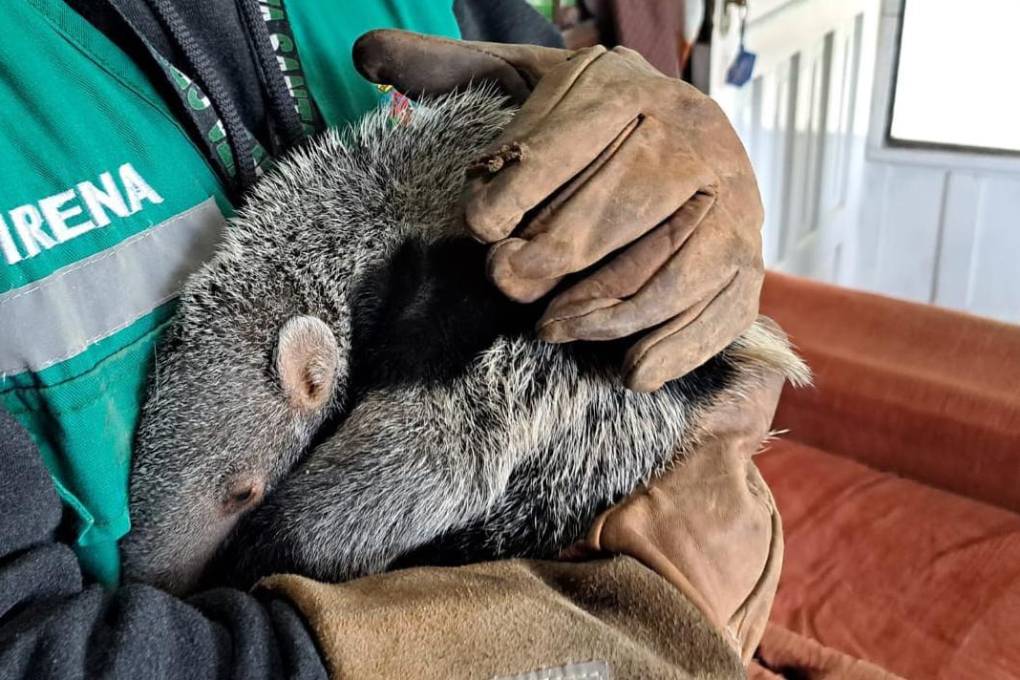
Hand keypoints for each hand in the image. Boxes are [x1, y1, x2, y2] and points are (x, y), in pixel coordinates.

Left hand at [354, 30, 763, 390]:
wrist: (695, 137)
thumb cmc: (592, 125)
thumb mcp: (526, 86)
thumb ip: (454, 72)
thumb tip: (366, 51)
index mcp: (628, 88)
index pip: (568, 142)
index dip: (515, 190)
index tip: (479, 226)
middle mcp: (691, 135)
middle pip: (617, 209)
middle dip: (552, 257)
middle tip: (507, 283)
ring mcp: (732, 199)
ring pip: (667, 268)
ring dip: (602, 311)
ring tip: (553, 328)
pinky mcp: (751, 256)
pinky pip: (719, 310)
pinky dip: (673, 348)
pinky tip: (628, 371)